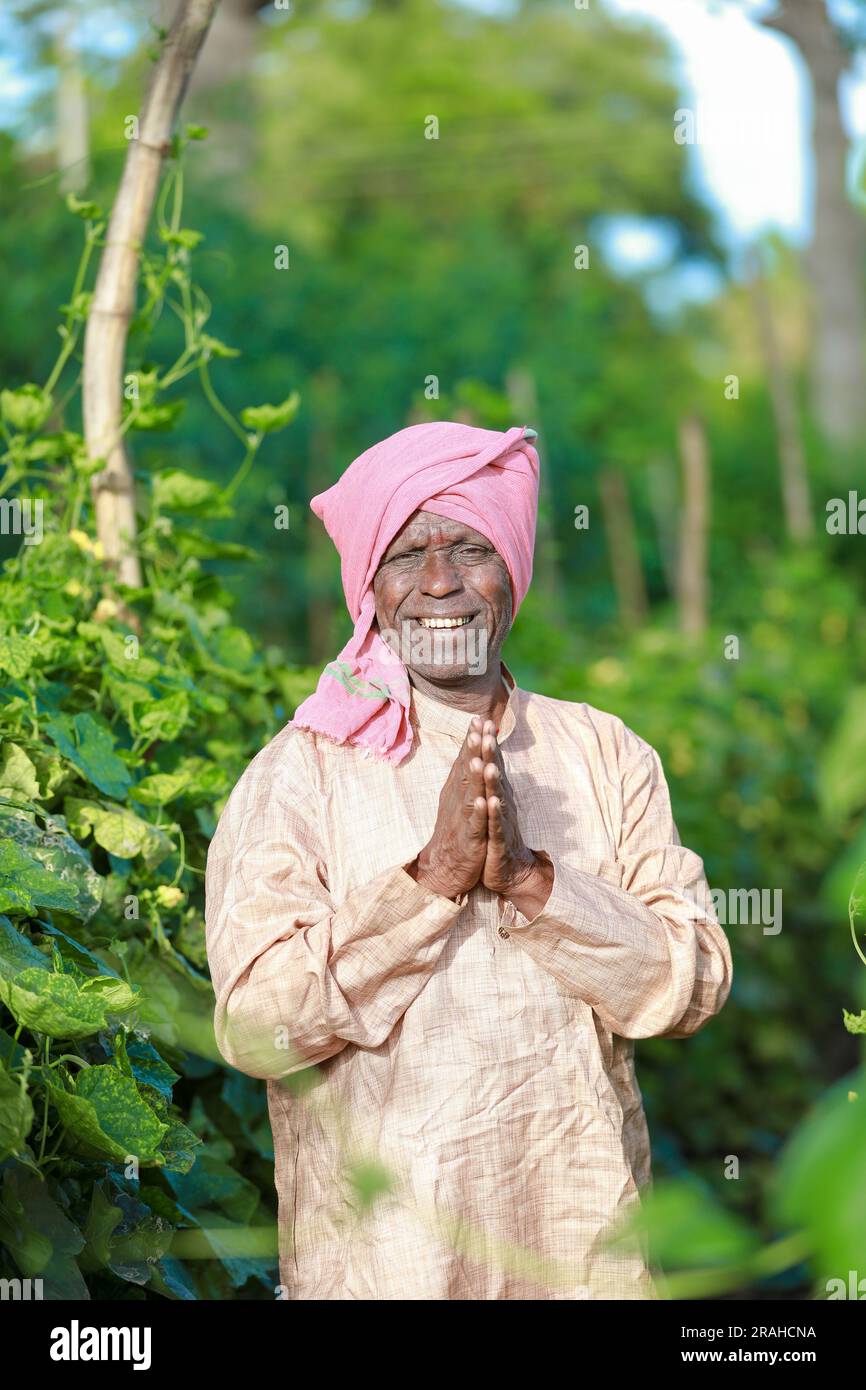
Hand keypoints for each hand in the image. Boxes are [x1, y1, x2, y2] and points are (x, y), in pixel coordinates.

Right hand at [406, 716, 488, 899]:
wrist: (445, 868)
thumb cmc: (458, 831)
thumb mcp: (462, 800)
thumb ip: (467, 777)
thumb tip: (472, 753)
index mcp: (459, 791)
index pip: (465, 761)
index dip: (473, 740)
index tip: (479, 718)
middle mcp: (458, 801)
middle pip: (466, 772)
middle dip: (472, 750)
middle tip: (477, 728)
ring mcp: (463, 819)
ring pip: (469, 794)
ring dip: (473, 777)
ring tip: (477, 759)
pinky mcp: (469, 839)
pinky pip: (474, 824)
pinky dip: (479, 812)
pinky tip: (483, 801)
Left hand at [478, 720, 554, 917]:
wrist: (511, 870)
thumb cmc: (499, 834)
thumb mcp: (495, 805)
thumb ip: (494, 781)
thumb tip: (492, 756)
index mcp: (498, 794)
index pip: (492, 763)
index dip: (487, 742)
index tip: (480, 719)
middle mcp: (502, 803)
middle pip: (496, 774)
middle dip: (491, 753)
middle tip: (487, 730)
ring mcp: (501, 821)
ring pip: (496, 797)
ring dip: (493, 780)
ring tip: (488, 763)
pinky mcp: (498, 841)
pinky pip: (494, 825)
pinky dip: (491, 814)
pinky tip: (488, 802)